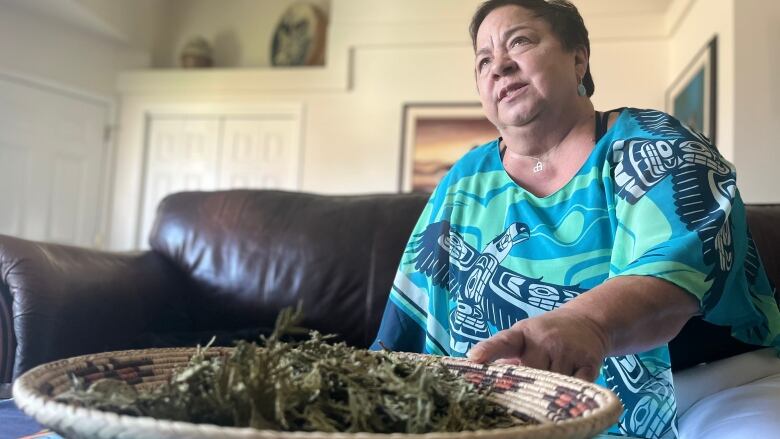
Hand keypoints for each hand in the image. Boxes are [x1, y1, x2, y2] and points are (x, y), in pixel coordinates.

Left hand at [466, 307, 609, 381]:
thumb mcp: (524, 337)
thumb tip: (482, 377)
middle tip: (531, 384)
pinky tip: (572, 383)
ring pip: (553, 383)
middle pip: (530, 374)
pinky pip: (577, 387)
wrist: (588, 321)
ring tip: (555, 377)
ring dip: (552, 388)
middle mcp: (545, 339)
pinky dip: (573, 391)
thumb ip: (505, 357)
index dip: (488, 350)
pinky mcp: (589, 362)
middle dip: (528, 383)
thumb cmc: (547, 334)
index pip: (503, 342)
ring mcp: (568, 349)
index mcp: (523, 333)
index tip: (474, 358)